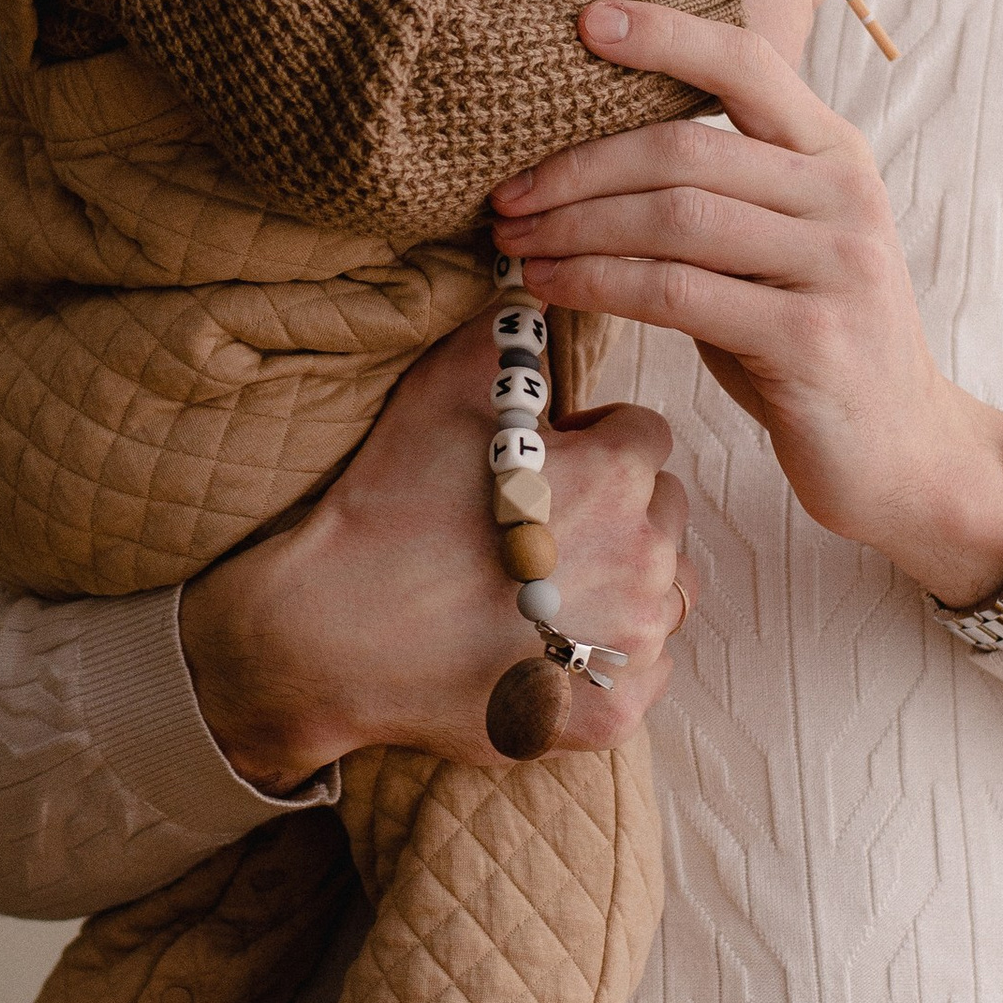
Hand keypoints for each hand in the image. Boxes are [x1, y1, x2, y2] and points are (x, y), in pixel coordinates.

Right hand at [178, 315, 692, 789]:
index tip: (545, 465)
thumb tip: (544, 290)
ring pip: (668, 590)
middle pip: (666, 513)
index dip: (594, 442)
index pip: (645, 436)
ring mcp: (631, 644)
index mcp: (614, 474)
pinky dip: (606, 656)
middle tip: (541, 526)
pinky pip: (645, 669)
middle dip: (619, 509)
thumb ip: (508, 333)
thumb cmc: (392, 506)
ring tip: (547, 584)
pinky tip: (544, 642)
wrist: (334, 634)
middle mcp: (642, 558)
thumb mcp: (442, 390)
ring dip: (626, 580)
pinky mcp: (612, 712)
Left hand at [491, 0, 1002, 610]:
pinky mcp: (809, 339)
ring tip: (515, 242)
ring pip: (673, 220)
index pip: (746, 63)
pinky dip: (598, 285)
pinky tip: (551, 287)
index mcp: (835, 152)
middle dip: (578, 167)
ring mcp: (833, 267)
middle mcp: (843, 195)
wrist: (902, 450)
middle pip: (685, 149)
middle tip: (508, 193)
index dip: (664, 35)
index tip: (583, 19)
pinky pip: (677, 294)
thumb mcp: (782, 243)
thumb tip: (587, 152)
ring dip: (575, 228)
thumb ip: (720, 189)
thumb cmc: (812, 336)